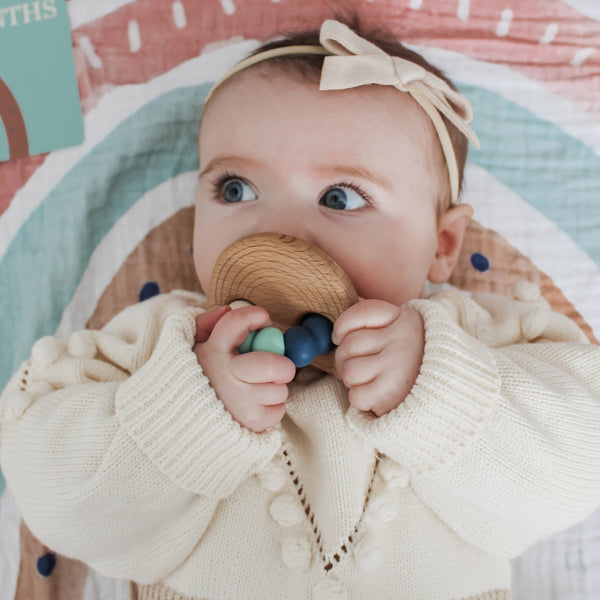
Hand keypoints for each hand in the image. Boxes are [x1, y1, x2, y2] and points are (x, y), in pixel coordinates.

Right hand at [193, 306, 295, 432]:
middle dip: (283, 364)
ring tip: (256, 387)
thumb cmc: (198, 376)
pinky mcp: (251, 422)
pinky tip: (256, 405)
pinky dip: (273, 408)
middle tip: (280, 365)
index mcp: (212, 352)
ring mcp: (239, 402)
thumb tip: (226, 310)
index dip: (254, 316)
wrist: (184, 420)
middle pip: (270, 365)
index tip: (263, 319)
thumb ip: (206, 324)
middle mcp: (225, 377)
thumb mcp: (193, 346)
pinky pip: (279, 410)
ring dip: (275, 387)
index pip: (236, 323)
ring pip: (279, 388)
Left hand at [333, 299, 424, 416]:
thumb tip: (339, 325)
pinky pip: (357, 395)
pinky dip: (360, 399)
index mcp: (403, 318)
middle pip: (349, 345)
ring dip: (351, 380)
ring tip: (366, 380)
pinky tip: (374, 395)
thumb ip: (374, 321)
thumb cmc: (413, 360)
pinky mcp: (392, 392)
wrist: (448, 391)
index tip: (340, 336)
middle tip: (354, 366)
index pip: (362, 312)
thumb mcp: (401, 331)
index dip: (342, 325)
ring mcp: (398, 365)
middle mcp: (402, 339)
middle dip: (344, 359)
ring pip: (349, 370)